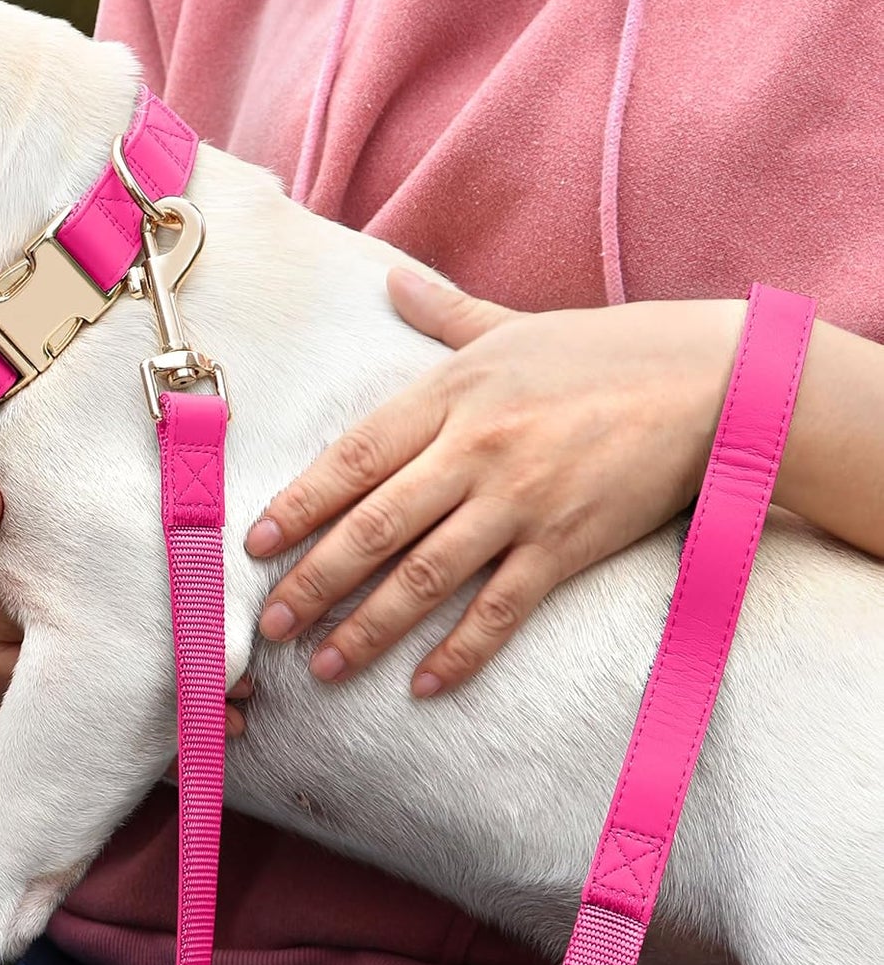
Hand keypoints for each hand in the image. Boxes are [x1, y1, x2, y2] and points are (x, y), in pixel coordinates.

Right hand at [0, 478, 250, 732]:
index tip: (202, 666)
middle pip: (86, 698)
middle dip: (164, 699)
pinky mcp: (20, 685)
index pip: (64, 664)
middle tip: (243, 692)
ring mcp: (4, 689)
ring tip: (239, 711)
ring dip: (159, 715)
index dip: (136, 663)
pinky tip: (198, 719)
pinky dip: (135, 716)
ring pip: (88, 709)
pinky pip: (80, 706)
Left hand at [246, 270, 743, 696]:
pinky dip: (462, 651)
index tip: (256, 546)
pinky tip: (425, 685)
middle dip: (314, 581)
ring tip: (326, 667)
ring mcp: (520, 502)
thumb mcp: (509, 325)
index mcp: (449, 395)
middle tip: (271, 627)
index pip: (352, 458)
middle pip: (373, 526)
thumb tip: (390, 278)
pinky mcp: (567, 545)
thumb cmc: (599, 351)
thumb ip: (441, 312)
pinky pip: (502, 609)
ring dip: (369, 628)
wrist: (709, 381)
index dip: (298, 506)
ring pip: (425, 576)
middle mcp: (474, 450)